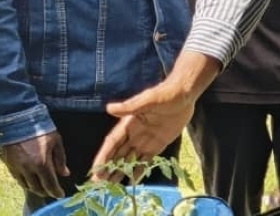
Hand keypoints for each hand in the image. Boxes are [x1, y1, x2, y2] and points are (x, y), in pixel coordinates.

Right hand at [0, 132, 69, 198]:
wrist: (16, 118)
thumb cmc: (39, 126)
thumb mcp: (55, 140)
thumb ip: (60, 159)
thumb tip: (65, 173)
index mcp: (41, 163)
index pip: (50, 184)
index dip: (56, 192)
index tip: (60, 195)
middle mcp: (28, 169)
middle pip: (37, 188)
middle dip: (46, 191)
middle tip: (52, 191)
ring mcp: (16, 167)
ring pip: (26, 185)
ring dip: (35, 188)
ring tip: (42, 186)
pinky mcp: (8, 164)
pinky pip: (17, 178)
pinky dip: (25, 181)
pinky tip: (30, 179)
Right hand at [92, 52, 219, 177]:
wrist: (185, 94)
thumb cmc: (165, 93)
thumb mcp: (148, 99)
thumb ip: (130, 106)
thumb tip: (109, 108)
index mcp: (128, 123)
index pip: (112, 143)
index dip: (103, 157)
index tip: (95, 171)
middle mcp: (134, 134)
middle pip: (118, 155)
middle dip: (107, 169)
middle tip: (98, 185)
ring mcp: (146, 140)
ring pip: (129, 160)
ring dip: (120, 172)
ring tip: (110, 187)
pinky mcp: (158, 144)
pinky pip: (146, 161)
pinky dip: (138, 171)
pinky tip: (132, 182)